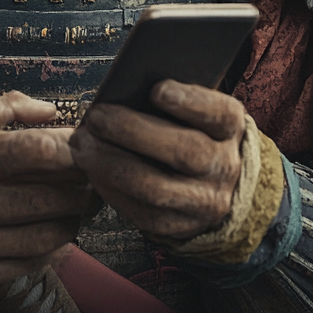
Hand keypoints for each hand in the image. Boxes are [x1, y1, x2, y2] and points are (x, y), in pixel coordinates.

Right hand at [0, 92, 91, 283]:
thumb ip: (13, 108)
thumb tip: (52, 111)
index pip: (27, 151)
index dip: (65, 149)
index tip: (85, 147)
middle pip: (47, 196)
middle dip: (80, 186)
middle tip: (92, 177)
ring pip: (49, 233)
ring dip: (74, 217)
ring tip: (77, 202)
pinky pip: (37, 260)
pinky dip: (57, 244)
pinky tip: (56, 227)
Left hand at [69, 79, 245, 240]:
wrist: (214, 182)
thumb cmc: (190, 130)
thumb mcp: (192, 109)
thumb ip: (170, 97)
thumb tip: (124, 86)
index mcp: (229, 128)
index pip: (218, 113)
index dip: (190, 101)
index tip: (157, 88)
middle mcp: (224, 166)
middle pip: (184, 151)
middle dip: (132, 132)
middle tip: (96, 117)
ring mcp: (205, 202)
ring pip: (156, 188)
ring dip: (110, 164)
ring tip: (83, 144)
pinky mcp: (180, 226)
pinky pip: (142, 213)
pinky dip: (111, 189)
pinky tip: (91, 170)